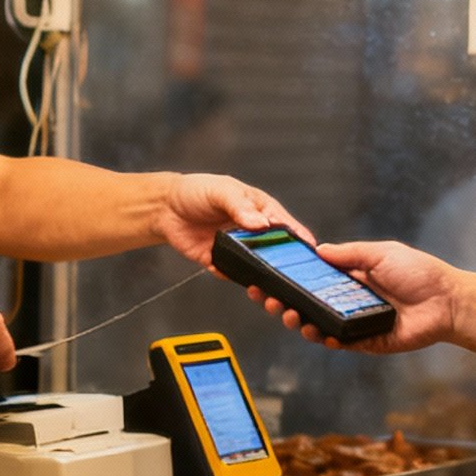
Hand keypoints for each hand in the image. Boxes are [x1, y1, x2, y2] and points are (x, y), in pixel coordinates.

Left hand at [151, 174, 311, 268]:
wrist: (165, 208)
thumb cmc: (198, 191)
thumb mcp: (221, 191)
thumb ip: (240, 207)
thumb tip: (260, 224)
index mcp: (263, 211)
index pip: (288, 228)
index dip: (301, 241)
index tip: (310, 255)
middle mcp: (255, 232)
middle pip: (276, 253)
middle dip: (284, 265)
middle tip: (288, 275)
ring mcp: (239, 249)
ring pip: (258, 268)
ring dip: (261, 276)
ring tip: (263, 284)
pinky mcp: (221, 262)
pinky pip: (232, 274)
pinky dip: (231, 276)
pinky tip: (227, 272)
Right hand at [241, 240, 458, 353]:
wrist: (448, 300)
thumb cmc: (419, 272)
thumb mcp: (380, 253)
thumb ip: (349, 254)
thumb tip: (318, 250)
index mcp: (348, 278)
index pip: (310, 280)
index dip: (287, 280)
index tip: (264, 276)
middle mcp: (347, 301)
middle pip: (306, 305)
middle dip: (282, 302)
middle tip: (266, 298)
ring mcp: (354, 323)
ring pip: (317, 326)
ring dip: (298, 322)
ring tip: (289, 315)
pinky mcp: (366, 342)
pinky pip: (340, 344)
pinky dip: (325, 339)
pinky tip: (316, 332)